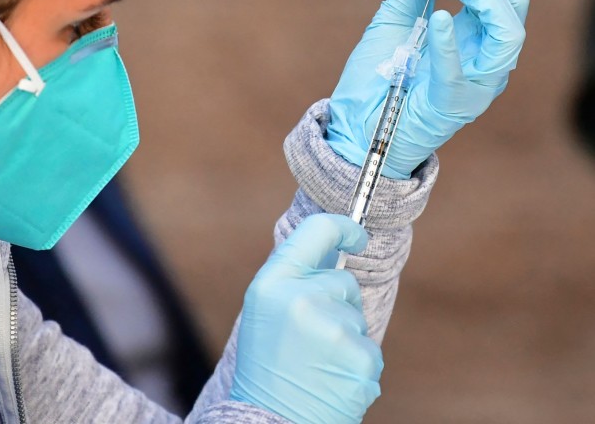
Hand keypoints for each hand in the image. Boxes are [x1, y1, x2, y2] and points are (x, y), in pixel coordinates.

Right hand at [231, 214, 382, 423]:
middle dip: (336, 303)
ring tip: (316, 362)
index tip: (355, 236)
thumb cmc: (266, 365)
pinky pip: (368, 348)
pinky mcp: (358, 357)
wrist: (271, 419)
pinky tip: (330, 377)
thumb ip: (292, 279)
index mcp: (273, 282)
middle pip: (343, 282)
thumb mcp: (264, 311)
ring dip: (345, 337)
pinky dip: (355, 363)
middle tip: (309, 337)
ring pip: (356, 317)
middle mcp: (302, 298)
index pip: (317, 231)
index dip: (343, 228)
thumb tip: (332, 250)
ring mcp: (333, 327)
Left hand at [326, 0, 528, 177]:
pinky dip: (453, 44)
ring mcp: (476, 81)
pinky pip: (466, 74)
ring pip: (508, 32)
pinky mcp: (454, 104)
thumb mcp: (393, 18)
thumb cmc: (378, 77)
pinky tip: (438, 18)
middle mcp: (486, 54)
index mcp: (476, 31)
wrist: (353, 127)